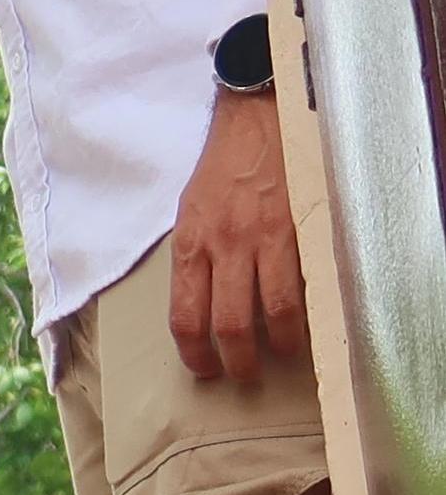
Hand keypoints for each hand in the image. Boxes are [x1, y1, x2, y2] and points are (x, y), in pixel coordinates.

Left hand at [170, 90, 306, 382]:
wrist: (256, 120)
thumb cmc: (221, 168)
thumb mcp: (190, 214)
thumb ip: (195, 256)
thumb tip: (201, 300)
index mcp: (189, 245)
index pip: (184, 316)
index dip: (194, 353)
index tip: (204, 369)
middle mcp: (222, 246)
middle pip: (227, 324)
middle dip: (236, 360)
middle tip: (244, 374)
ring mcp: (262, 239)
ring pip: (272, 311)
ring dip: (280, 345)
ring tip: (282, 356)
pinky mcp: (298, 228)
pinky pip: (304, 281)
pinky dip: (307, 309)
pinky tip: (308, 322)